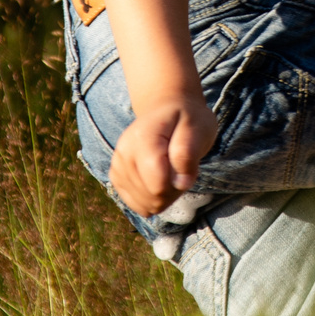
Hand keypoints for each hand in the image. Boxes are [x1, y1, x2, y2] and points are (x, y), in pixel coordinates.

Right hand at [110, 92, 217, 216]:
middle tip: (182, 169)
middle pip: (152, 197)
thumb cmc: (186, 120)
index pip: (158, 185)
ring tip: (171, 172)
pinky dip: (153, 199)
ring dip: (165, 195)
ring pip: (144, 204)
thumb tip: (180, 183)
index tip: (188, 168)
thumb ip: (187, 153)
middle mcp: (123, 153)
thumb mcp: (197, 127)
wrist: (167, 110)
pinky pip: (137, 205)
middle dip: (174, 191)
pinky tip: (160, 180)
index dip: (179, 185)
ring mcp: (117, 166)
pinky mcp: (117, 177)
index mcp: (142, 138)